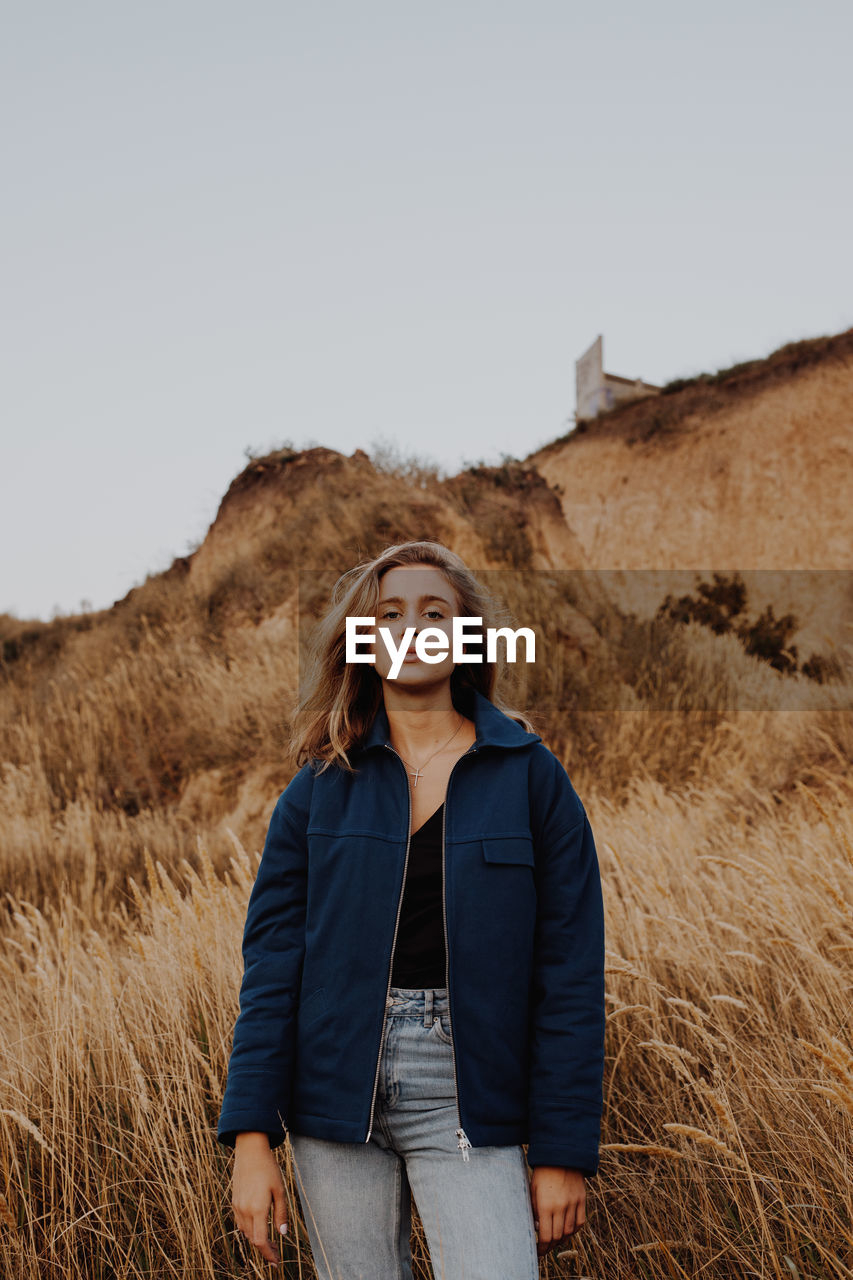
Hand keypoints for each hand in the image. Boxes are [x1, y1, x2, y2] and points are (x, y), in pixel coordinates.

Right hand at [232, 1132, 288, 1263]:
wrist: (250, 1151)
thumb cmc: (268, 1169)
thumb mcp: (280, 1190)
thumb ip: (281, 1213)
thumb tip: (283, 1234)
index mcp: (257, 1209)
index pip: (260, 1241)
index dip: (268, 1254)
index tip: (276, 1262)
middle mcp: (244, 1210)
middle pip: (252, 1239)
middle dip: (264, 1249)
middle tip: (276, 1252)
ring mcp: (237, 1206)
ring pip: (245, 1232)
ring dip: (256, 1239)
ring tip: (270, 1241)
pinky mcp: (234, 1201)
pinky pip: (240, 1222)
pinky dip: (249, 1229)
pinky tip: (258, 1226)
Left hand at [529, 1165, 585, 1257]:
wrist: (560, 1154)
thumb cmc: (542, 1173)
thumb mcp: (532, 1190)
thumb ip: (534, 1210)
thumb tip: (537, 1228)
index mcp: (545, 1205)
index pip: (545, 1236)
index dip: (541, 1248)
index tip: (538, 1251)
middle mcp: (561, 1207)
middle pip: (557, 1237)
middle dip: (550, 1246)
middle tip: (545, 1248)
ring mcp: (573, 1204)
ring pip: (569, 1232)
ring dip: (561, 1239)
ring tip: (555, 1240)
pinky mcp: (581, 1200)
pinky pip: (580, 1222)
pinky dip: (573, 1230)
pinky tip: (567, 1230)